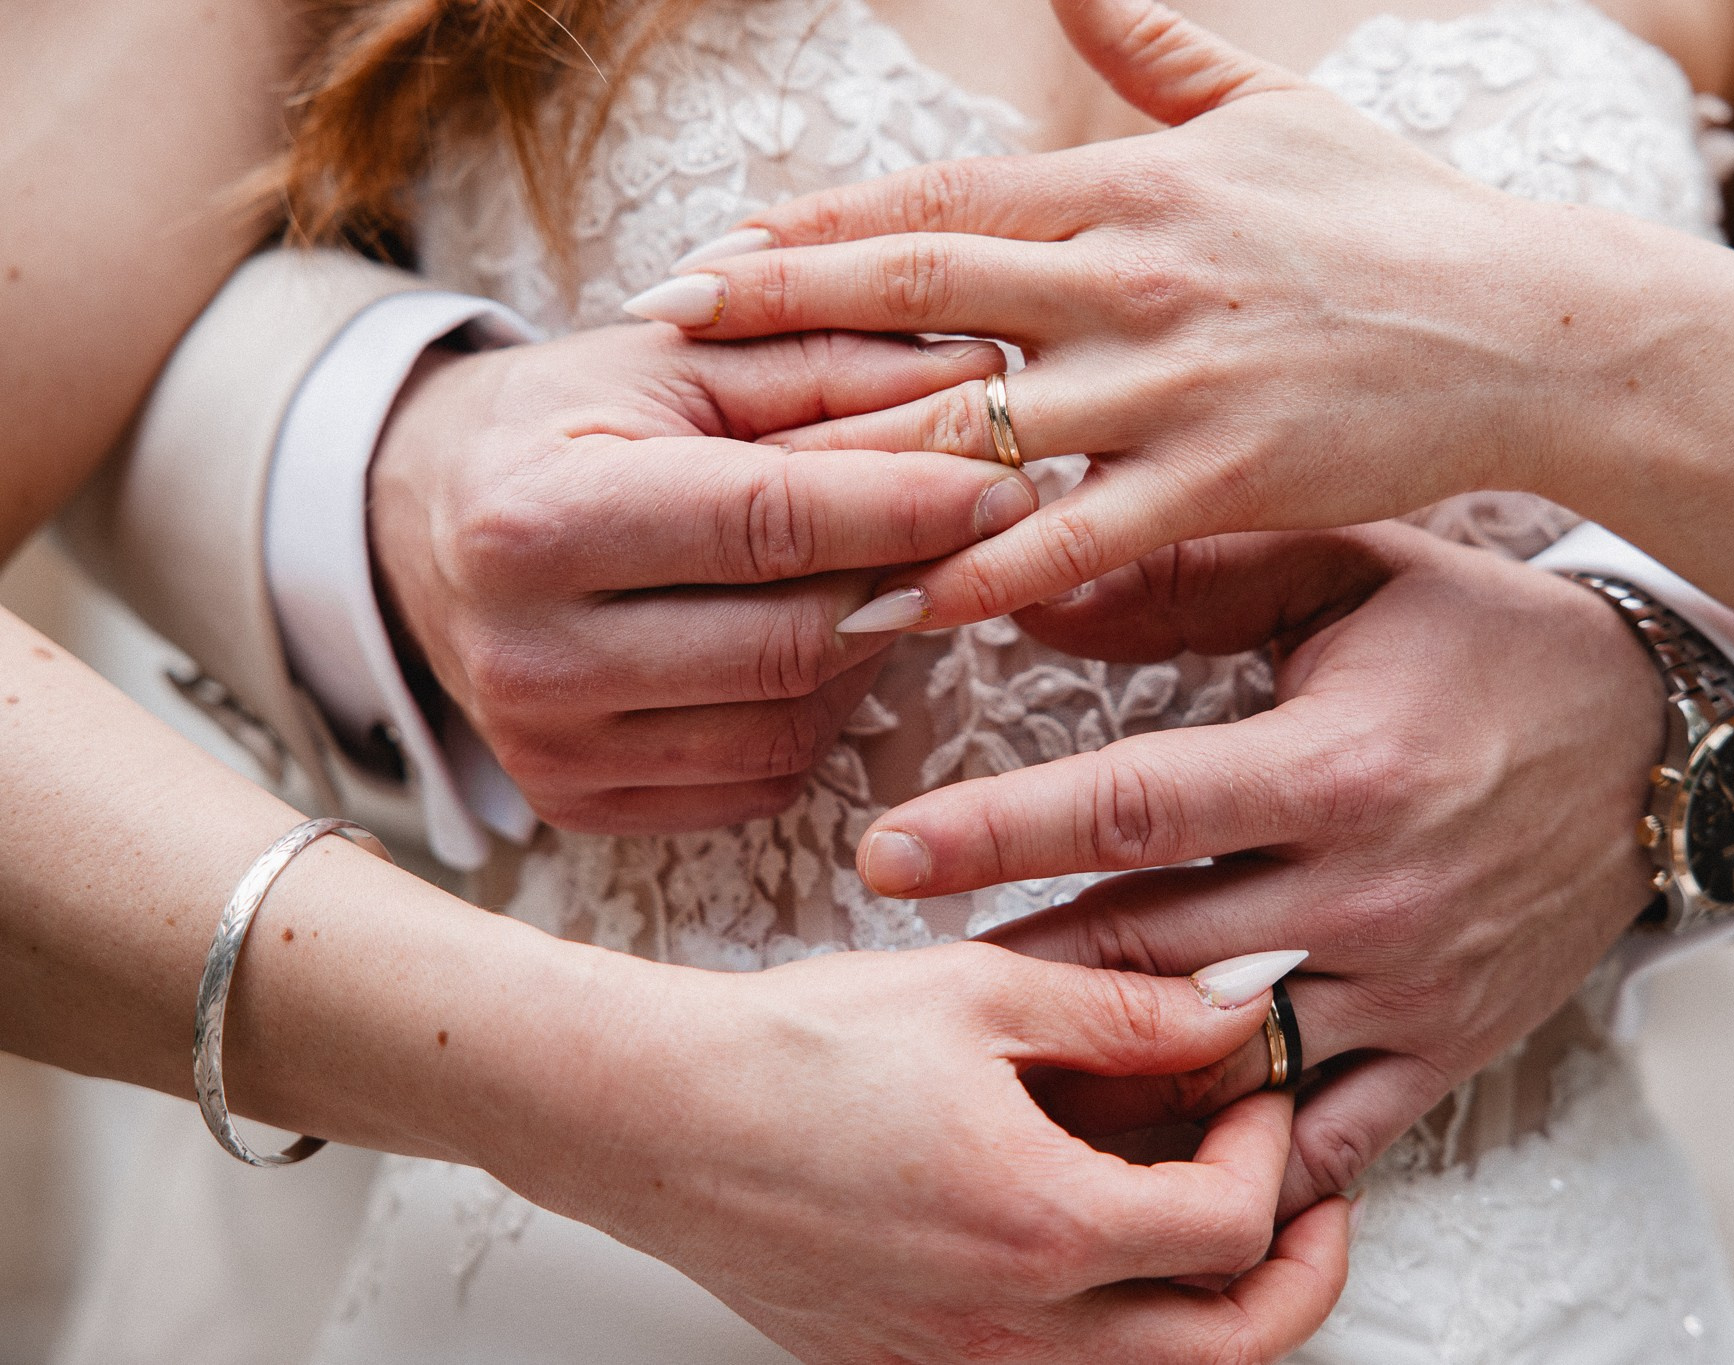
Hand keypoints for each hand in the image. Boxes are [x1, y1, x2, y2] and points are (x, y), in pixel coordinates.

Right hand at [369, 324, 1032, 831]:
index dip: (904, 504)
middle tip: (979, 527)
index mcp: (533, 519)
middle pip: (792, 642)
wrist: (421, 529)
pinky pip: (758, 779)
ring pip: (791, 726)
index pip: (765, 524)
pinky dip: (815, 712)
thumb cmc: (565, 424)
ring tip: (879, 573)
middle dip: (905, 582)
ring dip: (869, 652)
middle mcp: (526, 656)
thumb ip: (829, 364)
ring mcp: (550, 752)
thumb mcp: (678, 361)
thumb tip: (987, 373)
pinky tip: (808, 643)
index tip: (1005, 478)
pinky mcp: (581, 807)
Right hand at [473, 939, 1351, 1362]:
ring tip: (1216, 1225)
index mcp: (1042, 1226)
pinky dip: (1121, 1332)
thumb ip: (1128, 1009)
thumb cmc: (798, 1047)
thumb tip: (1241, 1008)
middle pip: (1230, 1352)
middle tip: (1306, 1202)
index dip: (1274, 1150)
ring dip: (1217, 1314)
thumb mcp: (978, 993)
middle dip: (1297, 1274)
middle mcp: (1013, 1327)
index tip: (1254, 1087)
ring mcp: (960, 1364)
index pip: (1235, 1230)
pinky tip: (1101, 1248)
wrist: (652, 1119)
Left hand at [633, 0, 1639, 628]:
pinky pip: (1068, 537)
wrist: (1528, 326)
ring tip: (735, 481)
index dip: (817, 226)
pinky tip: (890, 601)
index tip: (716, 252)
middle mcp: (1130, 277)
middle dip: (783, 310)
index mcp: (1131, 185)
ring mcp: (1169, 384)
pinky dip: (973, 570)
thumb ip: (1155, 52)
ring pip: (971, 418)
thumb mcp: (1275, 111)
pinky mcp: (1217, 481)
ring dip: (843, 450)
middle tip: (668, 332)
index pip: (940, 199)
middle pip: (922, 288)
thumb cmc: (1398, 219)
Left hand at [850, 525, 1666, 1215]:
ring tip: (988, 1068)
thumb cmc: (1485, 646)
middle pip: (1149, 953)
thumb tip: (1036, 600)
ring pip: (1219, 1059)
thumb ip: (1191, 582)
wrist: (1659, 749)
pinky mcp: (1446, 1047)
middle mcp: (1370, 891)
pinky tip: (1141, 1149)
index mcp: (1337, 765)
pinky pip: (1325, 1132)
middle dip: (1012, 969)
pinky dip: (1233, 1153)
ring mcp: (1410, 985)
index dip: (995, 833)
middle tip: (899, 975)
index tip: (885, 854)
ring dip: (1099, 1069)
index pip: (1130, 809)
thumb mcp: (1350, 569)